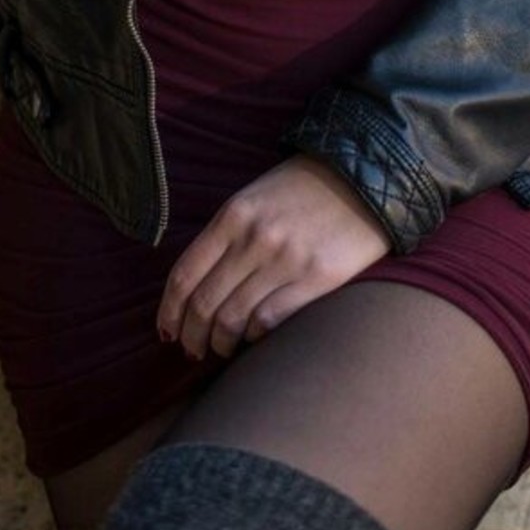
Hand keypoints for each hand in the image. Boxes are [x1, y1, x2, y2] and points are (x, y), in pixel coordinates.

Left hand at [155, 155, 390, 361]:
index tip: (166, 330)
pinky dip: (254, 337)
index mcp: (233, 216)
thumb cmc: (302, 191)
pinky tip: (252, 340)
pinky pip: (270, 320)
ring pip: (233, 319)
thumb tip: (197, 287)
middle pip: (204, 303)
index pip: (185, 274)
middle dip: (191, 336)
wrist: (363, 178)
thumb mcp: (254, 199)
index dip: (169, 311)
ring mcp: (286, 260)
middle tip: (191, 350)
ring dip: (220, 344)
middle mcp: (254, 238)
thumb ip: (226, 237)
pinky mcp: (317, 279)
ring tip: (220, 351)